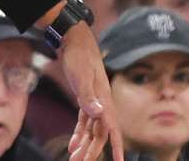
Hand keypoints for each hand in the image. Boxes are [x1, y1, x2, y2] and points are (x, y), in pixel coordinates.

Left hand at [60, 22, 123, 160]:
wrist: (74, 39)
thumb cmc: (78, 56)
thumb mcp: (81, 77)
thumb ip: (89, 97)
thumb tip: (100, 114)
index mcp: (104, 100)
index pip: (111, 129)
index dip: (115, 146)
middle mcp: (102, 103)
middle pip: (99, 134)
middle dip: (91, 151)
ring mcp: (94, 101)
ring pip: (91, 130)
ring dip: (84, 145)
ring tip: (75, 160)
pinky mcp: (85, 98)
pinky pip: (84, 121)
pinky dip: (79, 133)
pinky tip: (73, 145)